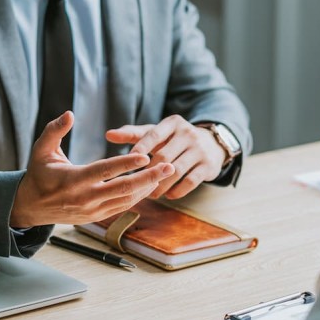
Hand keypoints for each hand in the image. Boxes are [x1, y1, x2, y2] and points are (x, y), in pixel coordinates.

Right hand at [10, 111, 175, 227]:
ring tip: (165, 173)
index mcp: (73, 180)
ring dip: (148, 187)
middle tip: (169, 166)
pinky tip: (150, 185)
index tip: (145, 155)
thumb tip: (69, 114)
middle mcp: (86, 197)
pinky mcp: (96, 216)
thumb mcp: (41, 150)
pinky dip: (138, 196)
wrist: (32, 206)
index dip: (126, 163)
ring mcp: (93, 210)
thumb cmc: (39, 173)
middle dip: (149, 177)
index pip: (105, 171)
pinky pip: (122, 207)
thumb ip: (55, 131)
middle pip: (123, 188)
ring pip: (127, 199)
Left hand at [105, 115, 226, 199]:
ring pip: (176, 171)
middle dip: (148, 173)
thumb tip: (108, 134)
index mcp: (172, 123)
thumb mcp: (157, 133)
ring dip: (161, 185)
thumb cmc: (174, 140)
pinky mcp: (208, 165)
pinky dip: (177, 191)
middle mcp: (188, 134)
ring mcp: (200, 150)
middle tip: (136, 185)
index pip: (153, 135)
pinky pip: (190, 182)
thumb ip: (133, 134)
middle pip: (163, 156)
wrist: (211, 144)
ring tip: (150, 194)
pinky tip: (168, 195)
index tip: (128, 165)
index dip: (139, 150)